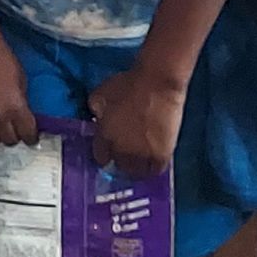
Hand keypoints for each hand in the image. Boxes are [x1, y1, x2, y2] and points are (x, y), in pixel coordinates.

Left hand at [89, 61, 186, 178]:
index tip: (108, 148)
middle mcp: (121, 151)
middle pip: (118, 167)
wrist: (156, 83)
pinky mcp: (160, 157)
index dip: (104, 152)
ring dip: (136, 168)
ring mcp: (142, 156)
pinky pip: (155, 170)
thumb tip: (97, 118)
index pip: (100, 157)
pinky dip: (153, 167)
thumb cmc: (128, 83)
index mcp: (105, 137)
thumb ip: (96, 110)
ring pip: (136, 173)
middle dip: (119, 160)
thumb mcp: (101, 93)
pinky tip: (153, 160)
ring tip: (139, 160)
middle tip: (125, 152)